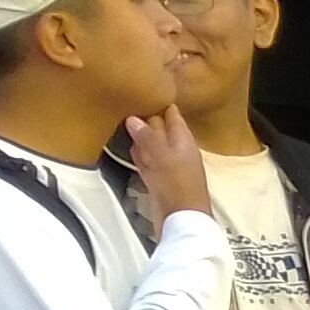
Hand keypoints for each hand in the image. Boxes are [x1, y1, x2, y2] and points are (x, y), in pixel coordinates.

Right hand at [125, 104, 211, 228]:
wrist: (182, 223)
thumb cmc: (180, 189)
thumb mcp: (164, 158)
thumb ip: (149, 138)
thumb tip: (134, 119)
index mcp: (184, 142)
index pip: (173, 116)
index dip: (161, 102)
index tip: (147, 86)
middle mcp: (177, 152)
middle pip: (160, 129)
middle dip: (147, 117)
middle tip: (129, 99)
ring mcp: (167, 167)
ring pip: (152, 146)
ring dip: (141, 136)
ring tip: (125, 118)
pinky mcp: (157, 181)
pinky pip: (147, 163)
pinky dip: (140, 155)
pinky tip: (131, 147)